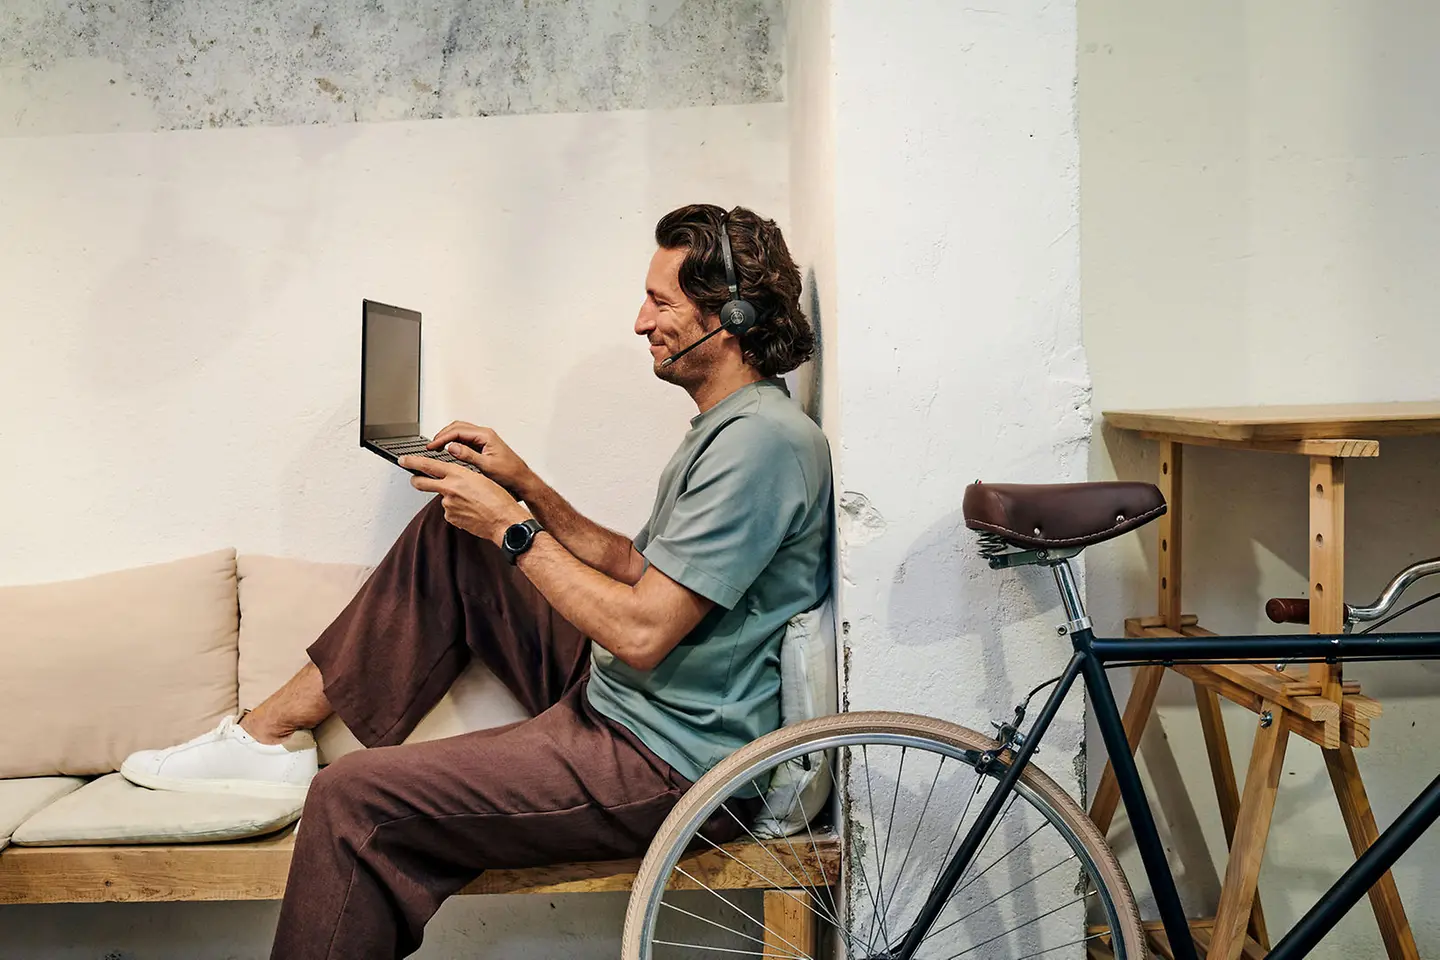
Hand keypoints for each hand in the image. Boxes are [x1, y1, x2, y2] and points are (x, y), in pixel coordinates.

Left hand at [402, 455, 529, 542]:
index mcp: (458, 474)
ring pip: (442, 498)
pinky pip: (450, 511)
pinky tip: (470, 511)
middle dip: (415, 480)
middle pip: (421, 483)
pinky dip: (457, 511)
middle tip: (415, 479)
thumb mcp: (480, 477)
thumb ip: (462, 475)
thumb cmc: (498, 499)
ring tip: (471, 502)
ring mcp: (448, 504)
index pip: (428, 465)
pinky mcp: (451, 518)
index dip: (412, 462)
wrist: (503, 520)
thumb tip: (452, 477)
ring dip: (451, 499)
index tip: (403, 460)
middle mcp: (449, 489)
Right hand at [428, 422, 534, 495]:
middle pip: (457, 427)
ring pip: (460, 432)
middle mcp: (484, 434)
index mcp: (486, 436)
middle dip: (443, 435)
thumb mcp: (487, 466)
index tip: (432, 446)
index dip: (442, 438)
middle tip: (432, 446)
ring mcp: (483, 439)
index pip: (458, 431)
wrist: (521, 479)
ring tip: (437, 448)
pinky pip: (465, 440)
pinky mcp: (482, 446)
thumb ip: (468, 455)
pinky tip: (448, 451)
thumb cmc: (510, 473)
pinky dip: (454, 443)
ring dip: (448, 438)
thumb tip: (452, 447)